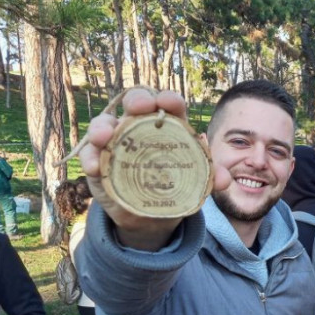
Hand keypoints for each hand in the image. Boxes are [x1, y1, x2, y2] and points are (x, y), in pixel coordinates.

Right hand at [78, 89, 230, 249]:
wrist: (152, 215)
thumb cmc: (176, 186)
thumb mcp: (196, 182)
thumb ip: (212, 178)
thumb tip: (225, 180)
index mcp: (168, 127)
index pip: (168, 105)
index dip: (168, 99)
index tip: (170, 103)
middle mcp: (139, 127)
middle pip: (134, 103)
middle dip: (136, 100)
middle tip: (139, 107)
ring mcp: (115, 142)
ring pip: (104, 124)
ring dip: (102, 127)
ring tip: (105, 137)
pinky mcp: (98, 161)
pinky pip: (89, 154)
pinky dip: (89, 157)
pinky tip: (94, 167)